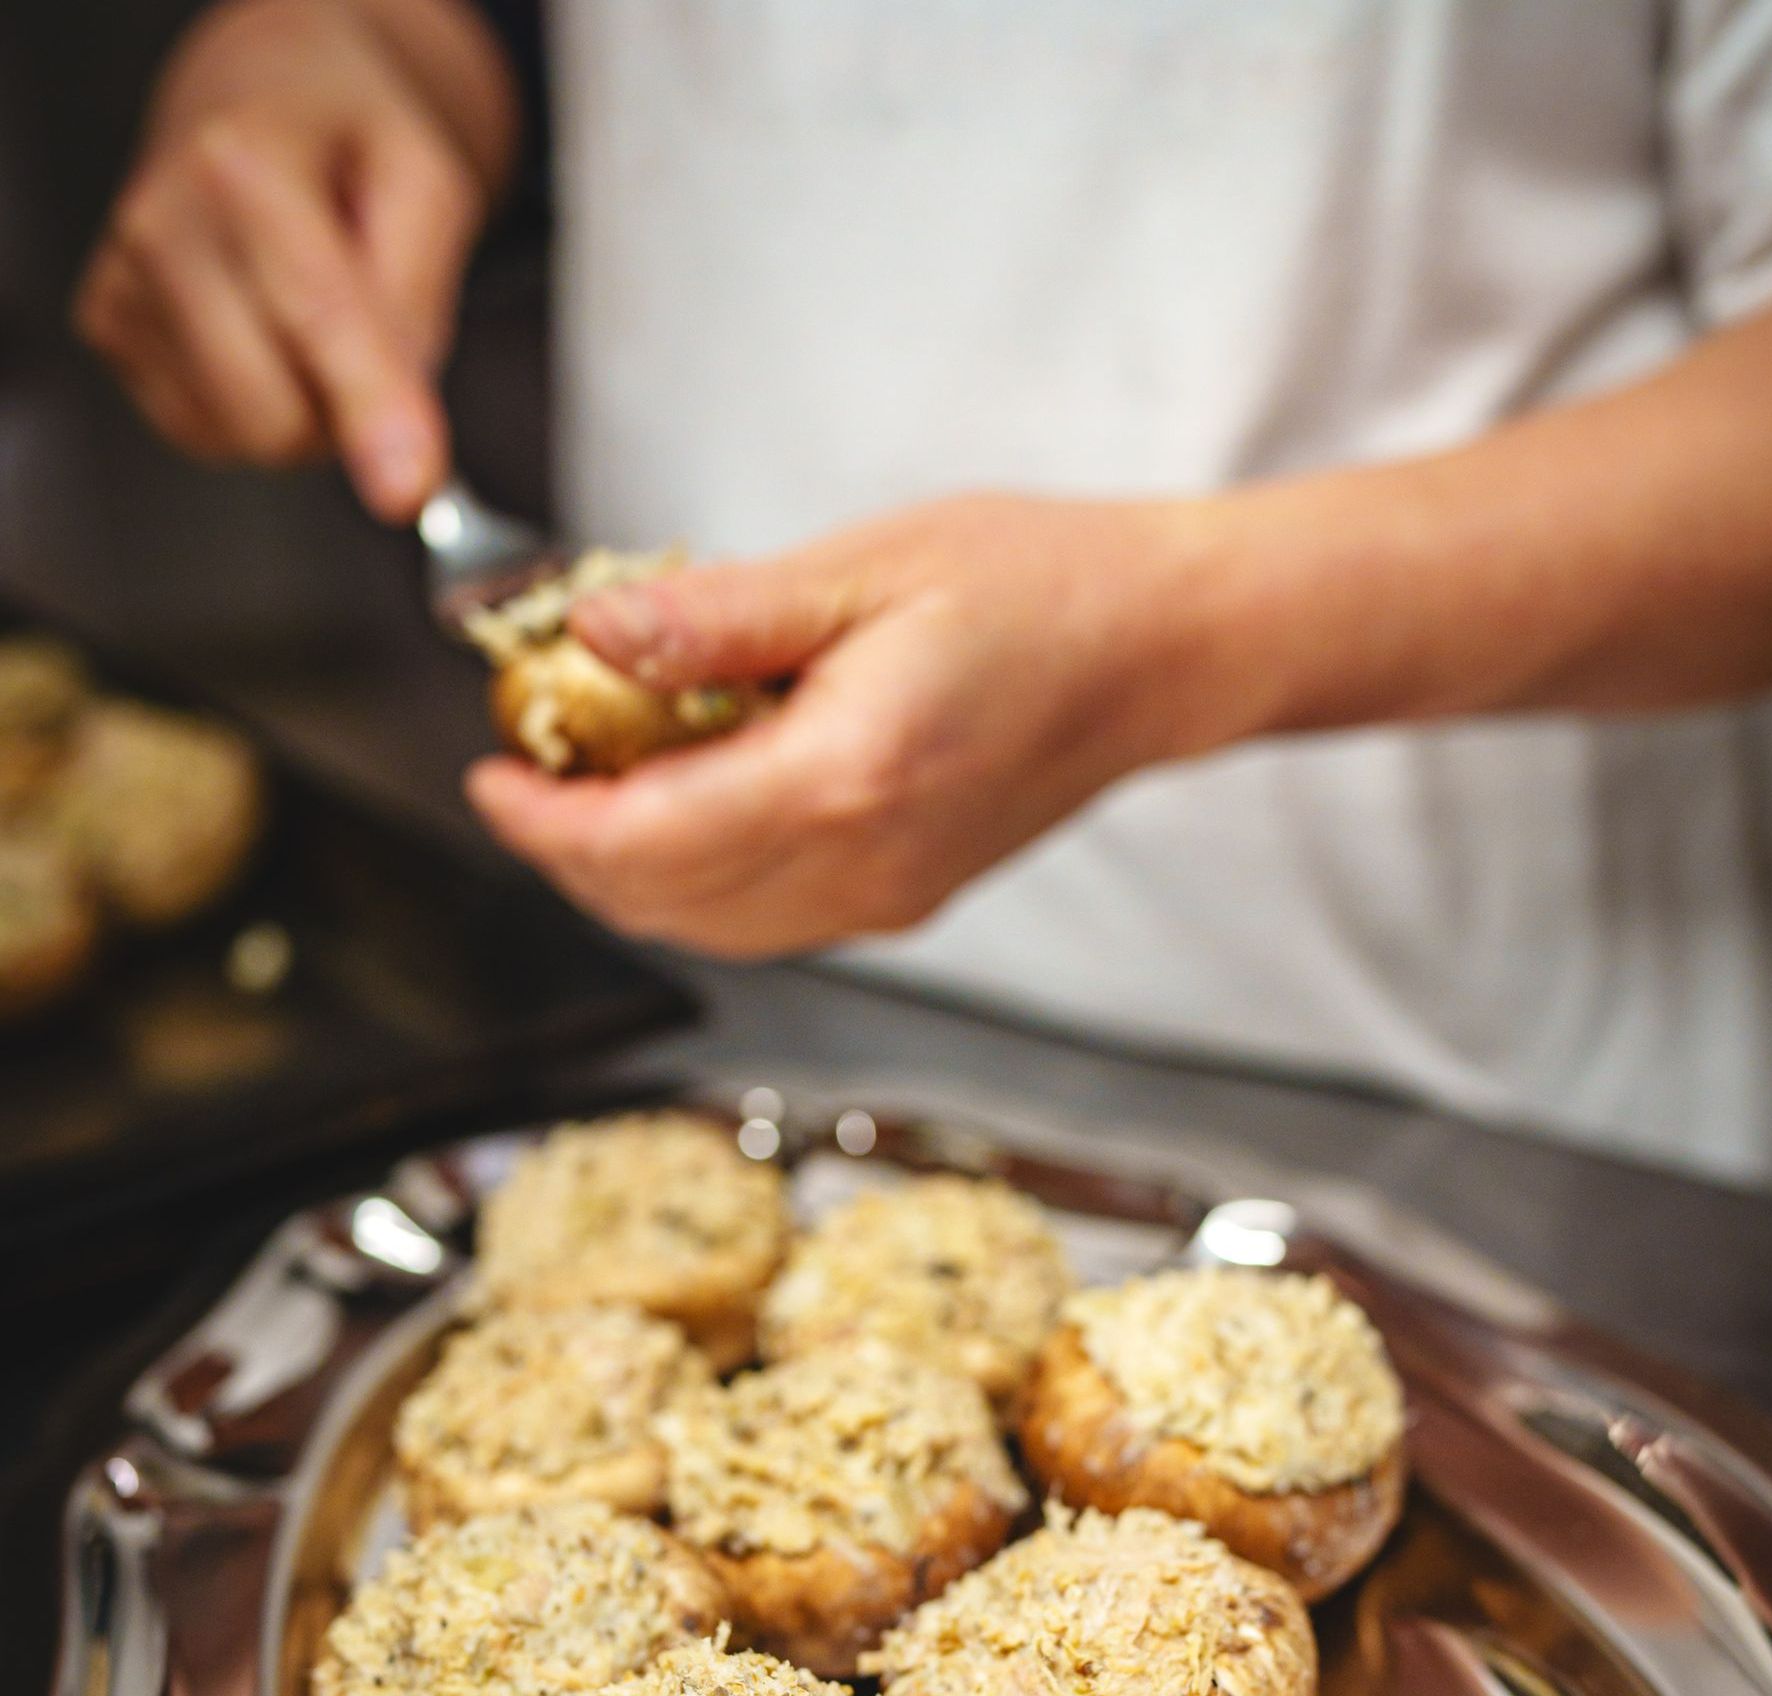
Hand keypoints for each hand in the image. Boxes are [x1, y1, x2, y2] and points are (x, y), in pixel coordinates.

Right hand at [75, 0, 513, 518]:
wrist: (261, 99)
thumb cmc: (346, 143)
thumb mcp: (428, 189)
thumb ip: (420, 313)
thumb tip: (401, 455)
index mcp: (246, 160)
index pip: (312, 311)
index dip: (367, 406)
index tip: (404, 488)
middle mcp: (163, 218)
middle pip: (274, 410)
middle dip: (344, 412)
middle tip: (367, 343)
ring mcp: (125, 279)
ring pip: (242, 438)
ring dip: (303, 413)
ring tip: (309, 325)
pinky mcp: (107, 328)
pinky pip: (207, 435)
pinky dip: (253, 408)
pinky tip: (259, 333)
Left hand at [464, 493, 1236, 957]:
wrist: (1156, 651)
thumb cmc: (1037, 587)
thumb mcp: (863, 566)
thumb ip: (716, 618)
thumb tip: (591, 639)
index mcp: (843, 780)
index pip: (641, 844)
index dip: (542, 821)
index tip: (490, 771)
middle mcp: (860, 866)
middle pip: (658, 904)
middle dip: (568, 851)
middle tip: (525, 768)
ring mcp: (884, 898)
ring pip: (705, 928)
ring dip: (627, 873)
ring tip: (589, 786)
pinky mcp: (901, 900)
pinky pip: (763, 919)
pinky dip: (695, 878)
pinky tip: (681, 805)